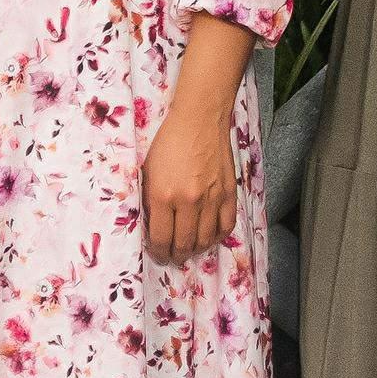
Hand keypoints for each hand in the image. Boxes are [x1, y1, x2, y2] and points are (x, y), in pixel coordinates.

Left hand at [140, 88, 238, 265]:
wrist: (199, 120)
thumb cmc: (169, 141)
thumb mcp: (148, 171)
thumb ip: (151, 200)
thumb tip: (154, 225)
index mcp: (163, 196)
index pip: (161, 238)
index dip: (158, 252)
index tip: (157, 254)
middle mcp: (188, 202)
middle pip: (184, 244)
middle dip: (176, 255)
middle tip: (172, 257)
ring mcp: (211, 199)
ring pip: (206, 240)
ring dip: (196, 249)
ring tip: (189, 249)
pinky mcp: (228, 193)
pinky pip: (226, 226)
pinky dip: (217, 237)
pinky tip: (209, 237)